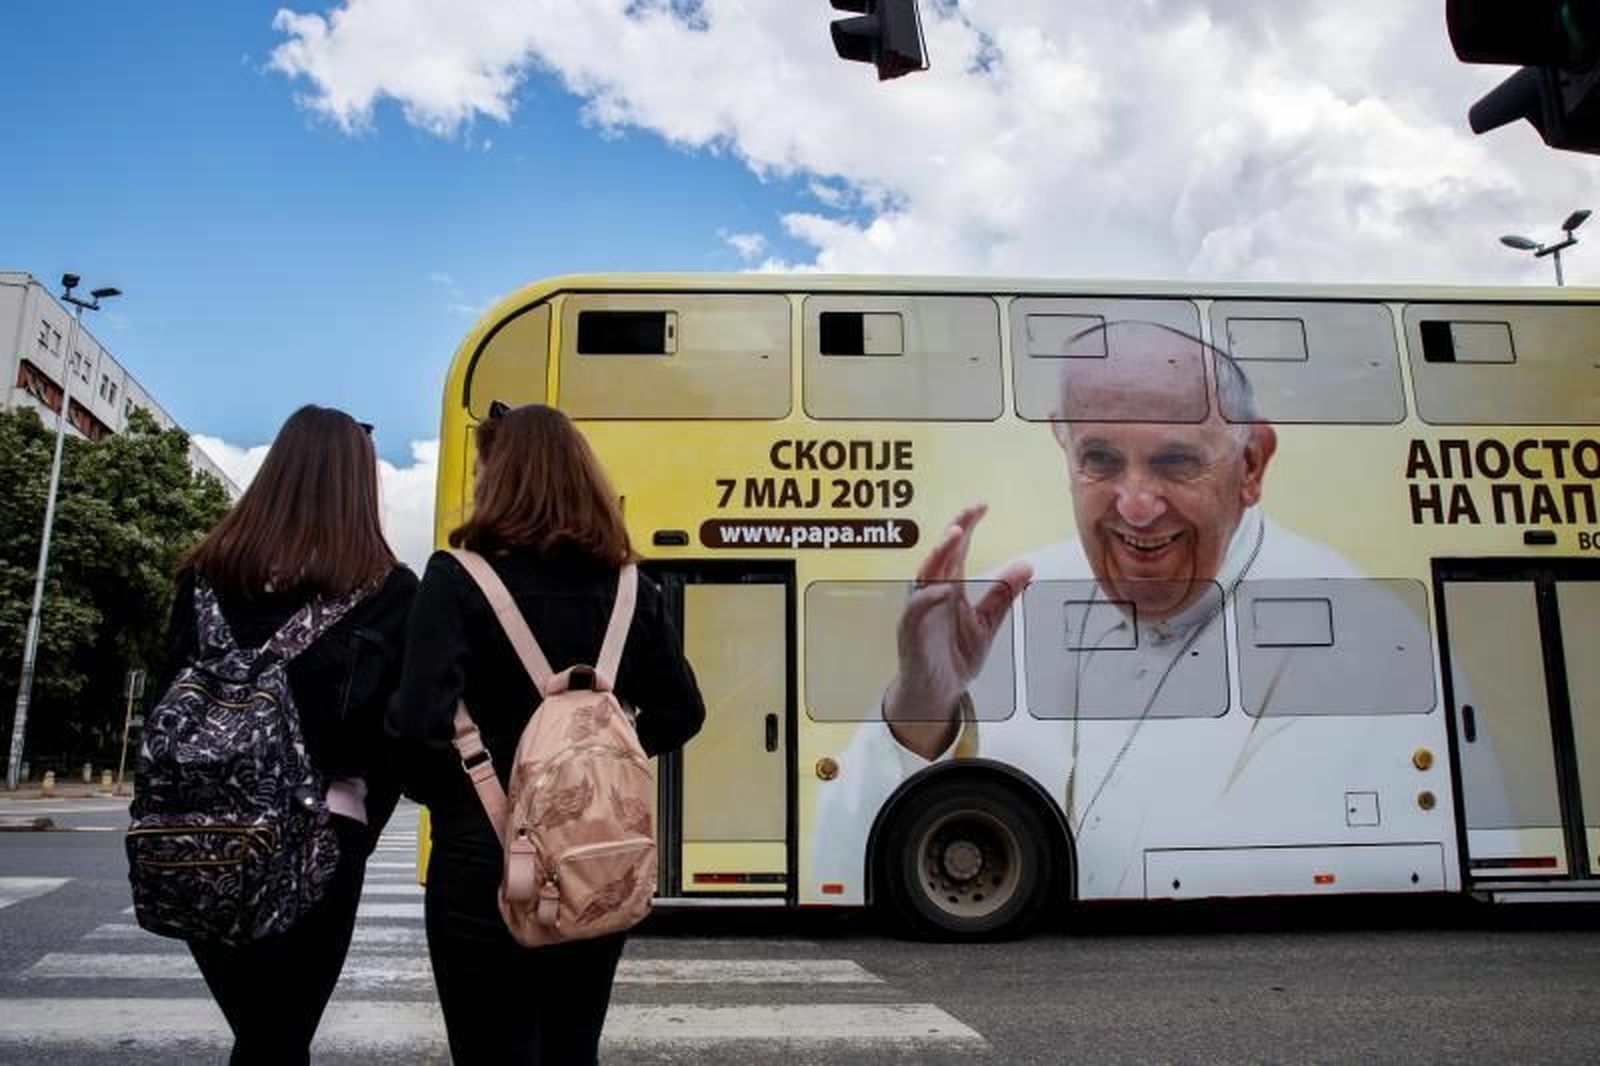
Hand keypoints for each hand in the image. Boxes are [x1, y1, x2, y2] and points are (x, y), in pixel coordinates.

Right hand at [883, 504, 1030, 758]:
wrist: (939, 692)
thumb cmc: (955, 655)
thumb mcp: (988, 623)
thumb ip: (1003, 594)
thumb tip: (1027, 566)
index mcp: (951, 587)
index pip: (957, 550)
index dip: (967, 526)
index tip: (981, 506)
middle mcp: (934, 593)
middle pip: (941, 555)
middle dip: (953, 532)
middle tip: (968, 515)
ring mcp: (921, 611)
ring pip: (925, 575)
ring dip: (939, 555)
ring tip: (954, 537)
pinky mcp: (912, 631)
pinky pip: (916, 610)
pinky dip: (927, 597)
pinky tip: (942, 588)